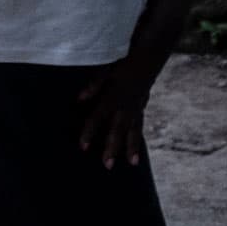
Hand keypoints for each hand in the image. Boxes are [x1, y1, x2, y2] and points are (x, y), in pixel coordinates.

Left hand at [77, 53, 158, 170]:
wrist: (148, 60)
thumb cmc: (121, 64)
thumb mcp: (104, 70)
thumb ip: (92, 86)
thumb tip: (79, 99)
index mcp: (113, 97)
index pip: (98, 118)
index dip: (89, 132)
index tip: (82, 146)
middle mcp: (125, 106)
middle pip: (117, 130)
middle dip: (112, 148)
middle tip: (107, 165)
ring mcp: (136, 108)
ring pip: (133, 131)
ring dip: (131, 148)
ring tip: (132, 163)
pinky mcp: (141, 109)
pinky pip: (139, 127)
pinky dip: (137, 140)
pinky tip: (136, 151)